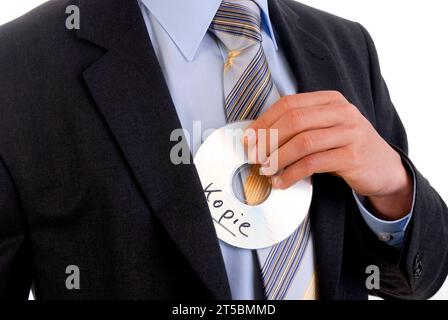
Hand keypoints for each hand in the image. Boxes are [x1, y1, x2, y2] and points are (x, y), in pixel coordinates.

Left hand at [244, 91, 412, 219]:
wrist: (383, 168)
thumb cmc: (346, 148)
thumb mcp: (326, 129)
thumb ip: (299, 127)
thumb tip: (258, 138)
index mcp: (330, 100)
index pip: (289, 104)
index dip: (264, 121)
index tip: (249, 139)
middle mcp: (342, 111)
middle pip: (294, 120)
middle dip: (268, 140)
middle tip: (254, 156)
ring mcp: (350, 132)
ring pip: (303, 142)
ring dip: (278, 158)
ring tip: (266, 171)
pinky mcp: (353, 156)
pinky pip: (313, 163)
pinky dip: (292, 174)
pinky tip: (282, 182)